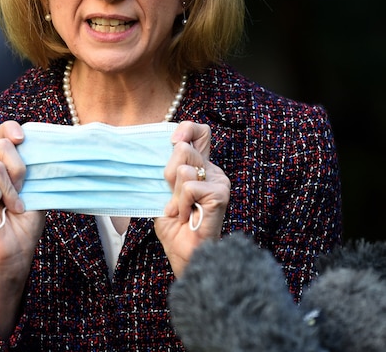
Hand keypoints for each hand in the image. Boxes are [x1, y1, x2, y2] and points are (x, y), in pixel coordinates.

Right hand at [0, 120, 45, 337]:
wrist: (16, 250)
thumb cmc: (26, 223)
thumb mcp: (35, 188)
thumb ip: (31, 165)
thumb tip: (33, 142)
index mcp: (1, 166)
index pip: (0, 133)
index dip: (9, 129)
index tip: (22, 138)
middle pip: (3, 146)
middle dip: (19, 169)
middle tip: (20, 192)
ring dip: (11, 190)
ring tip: (10, 206)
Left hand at [155, 121, 229, 276]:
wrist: (185, 254)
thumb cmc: (175, 225)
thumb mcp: (165, 190)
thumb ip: (168, 168)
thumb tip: (167, 144)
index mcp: (201, 166)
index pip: (200, 132)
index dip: (186, 129)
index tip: (172, 140)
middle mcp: (213, 171)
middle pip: (183, 148)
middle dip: (168, 173)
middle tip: (172, 196)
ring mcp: (219, 182)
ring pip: (183, 168)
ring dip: (174, 193)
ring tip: (180, 209)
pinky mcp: (220, 194)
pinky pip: (190, 187)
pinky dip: (181, 204)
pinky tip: (187, 216)